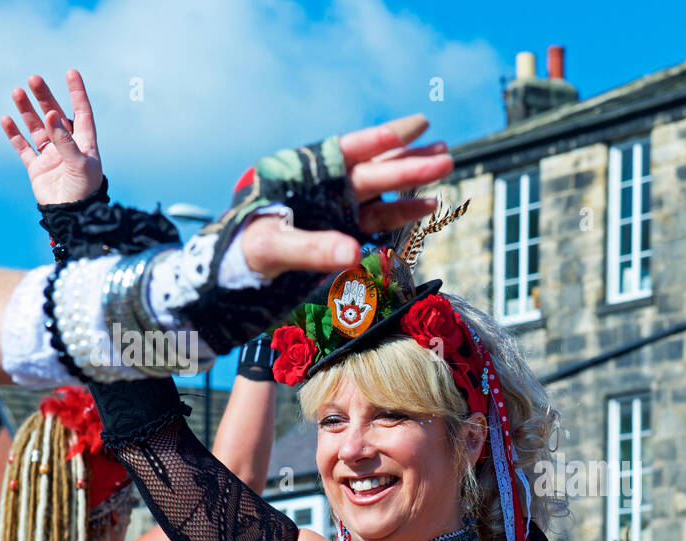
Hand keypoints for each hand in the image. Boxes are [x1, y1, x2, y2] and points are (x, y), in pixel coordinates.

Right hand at [0, 70, 102, 204]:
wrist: (72, 217)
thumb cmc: (84, 191)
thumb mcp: (80, 164)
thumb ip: (65, 140)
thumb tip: (52, 114)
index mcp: (85, 144)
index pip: (82, 113)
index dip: (77, 93)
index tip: (71, 73)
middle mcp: (68, 147)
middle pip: (55, 116)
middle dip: (45, 98)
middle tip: (34, 79)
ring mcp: (51, 156)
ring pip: (37, 128)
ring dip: (27, 111)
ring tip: (17, 92)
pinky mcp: (37, 167)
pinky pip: (23, 147)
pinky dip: (14, 133)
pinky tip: (6, 118)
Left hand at [240, 115, 452, 280]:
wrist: (239, 271)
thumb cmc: (247, 250)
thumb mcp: (272, 247)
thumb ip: (312, 249)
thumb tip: (353, 254)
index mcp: (309, 177)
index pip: (350, 151)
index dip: (383, 139)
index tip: (416, 125)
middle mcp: (328, 190)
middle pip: (376, 172)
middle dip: (411, 163)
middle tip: (446, 155)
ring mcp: (339, 211)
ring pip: (384, 191)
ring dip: (414, 181)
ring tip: (445, 164)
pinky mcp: (345, 233)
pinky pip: (380, 221)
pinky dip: (403, 214)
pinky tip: (426, 205)